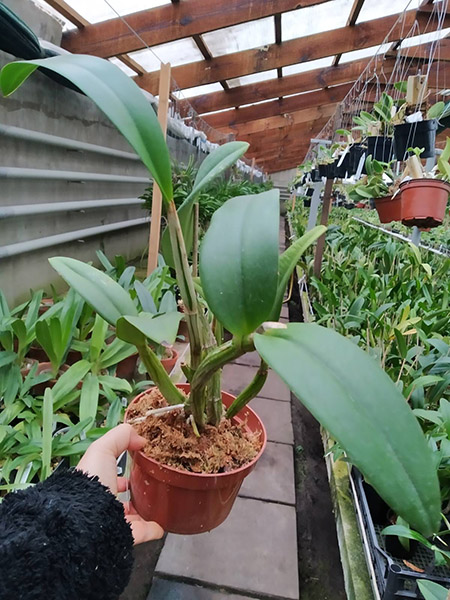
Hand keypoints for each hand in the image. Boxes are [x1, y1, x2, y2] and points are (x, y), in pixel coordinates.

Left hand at [77, 424, 163, 544]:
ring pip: (129, 516)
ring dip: (143, 512)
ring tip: (157, 505)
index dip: (123, 468)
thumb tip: (140, 439)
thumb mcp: (103, 449)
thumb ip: (120, 437)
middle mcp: (101, 502)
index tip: (139, 463)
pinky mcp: (124, 536)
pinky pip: (142, 533)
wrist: (86, 519)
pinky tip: (161, 525)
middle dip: (133, 491)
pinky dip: (153, 529)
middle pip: (119, 497)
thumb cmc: (91, 482)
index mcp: (95, 482)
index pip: (110, 475)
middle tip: (150, 485)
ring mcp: (112, 521)